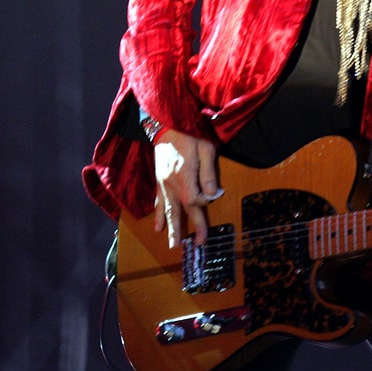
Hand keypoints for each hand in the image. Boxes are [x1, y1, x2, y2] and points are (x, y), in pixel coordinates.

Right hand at [152, 129, 221, 249]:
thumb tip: (214, 195)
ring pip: (168, 210)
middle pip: (180, 210)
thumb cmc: (189, 135)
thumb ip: (208, 173)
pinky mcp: (159, 181)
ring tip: (173, 245)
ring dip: (171, 228)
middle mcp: (171, 183)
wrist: (166, 125)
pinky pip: (158, 202)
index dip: (204, 203)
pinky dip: (158, 215)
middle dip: (188, 228)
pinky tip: (157, 227)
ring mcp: (163, 183)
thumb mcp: (205, 149)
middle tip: (196, 245)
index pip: (194, 200)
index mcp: (184, 175)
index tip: (211, 197)